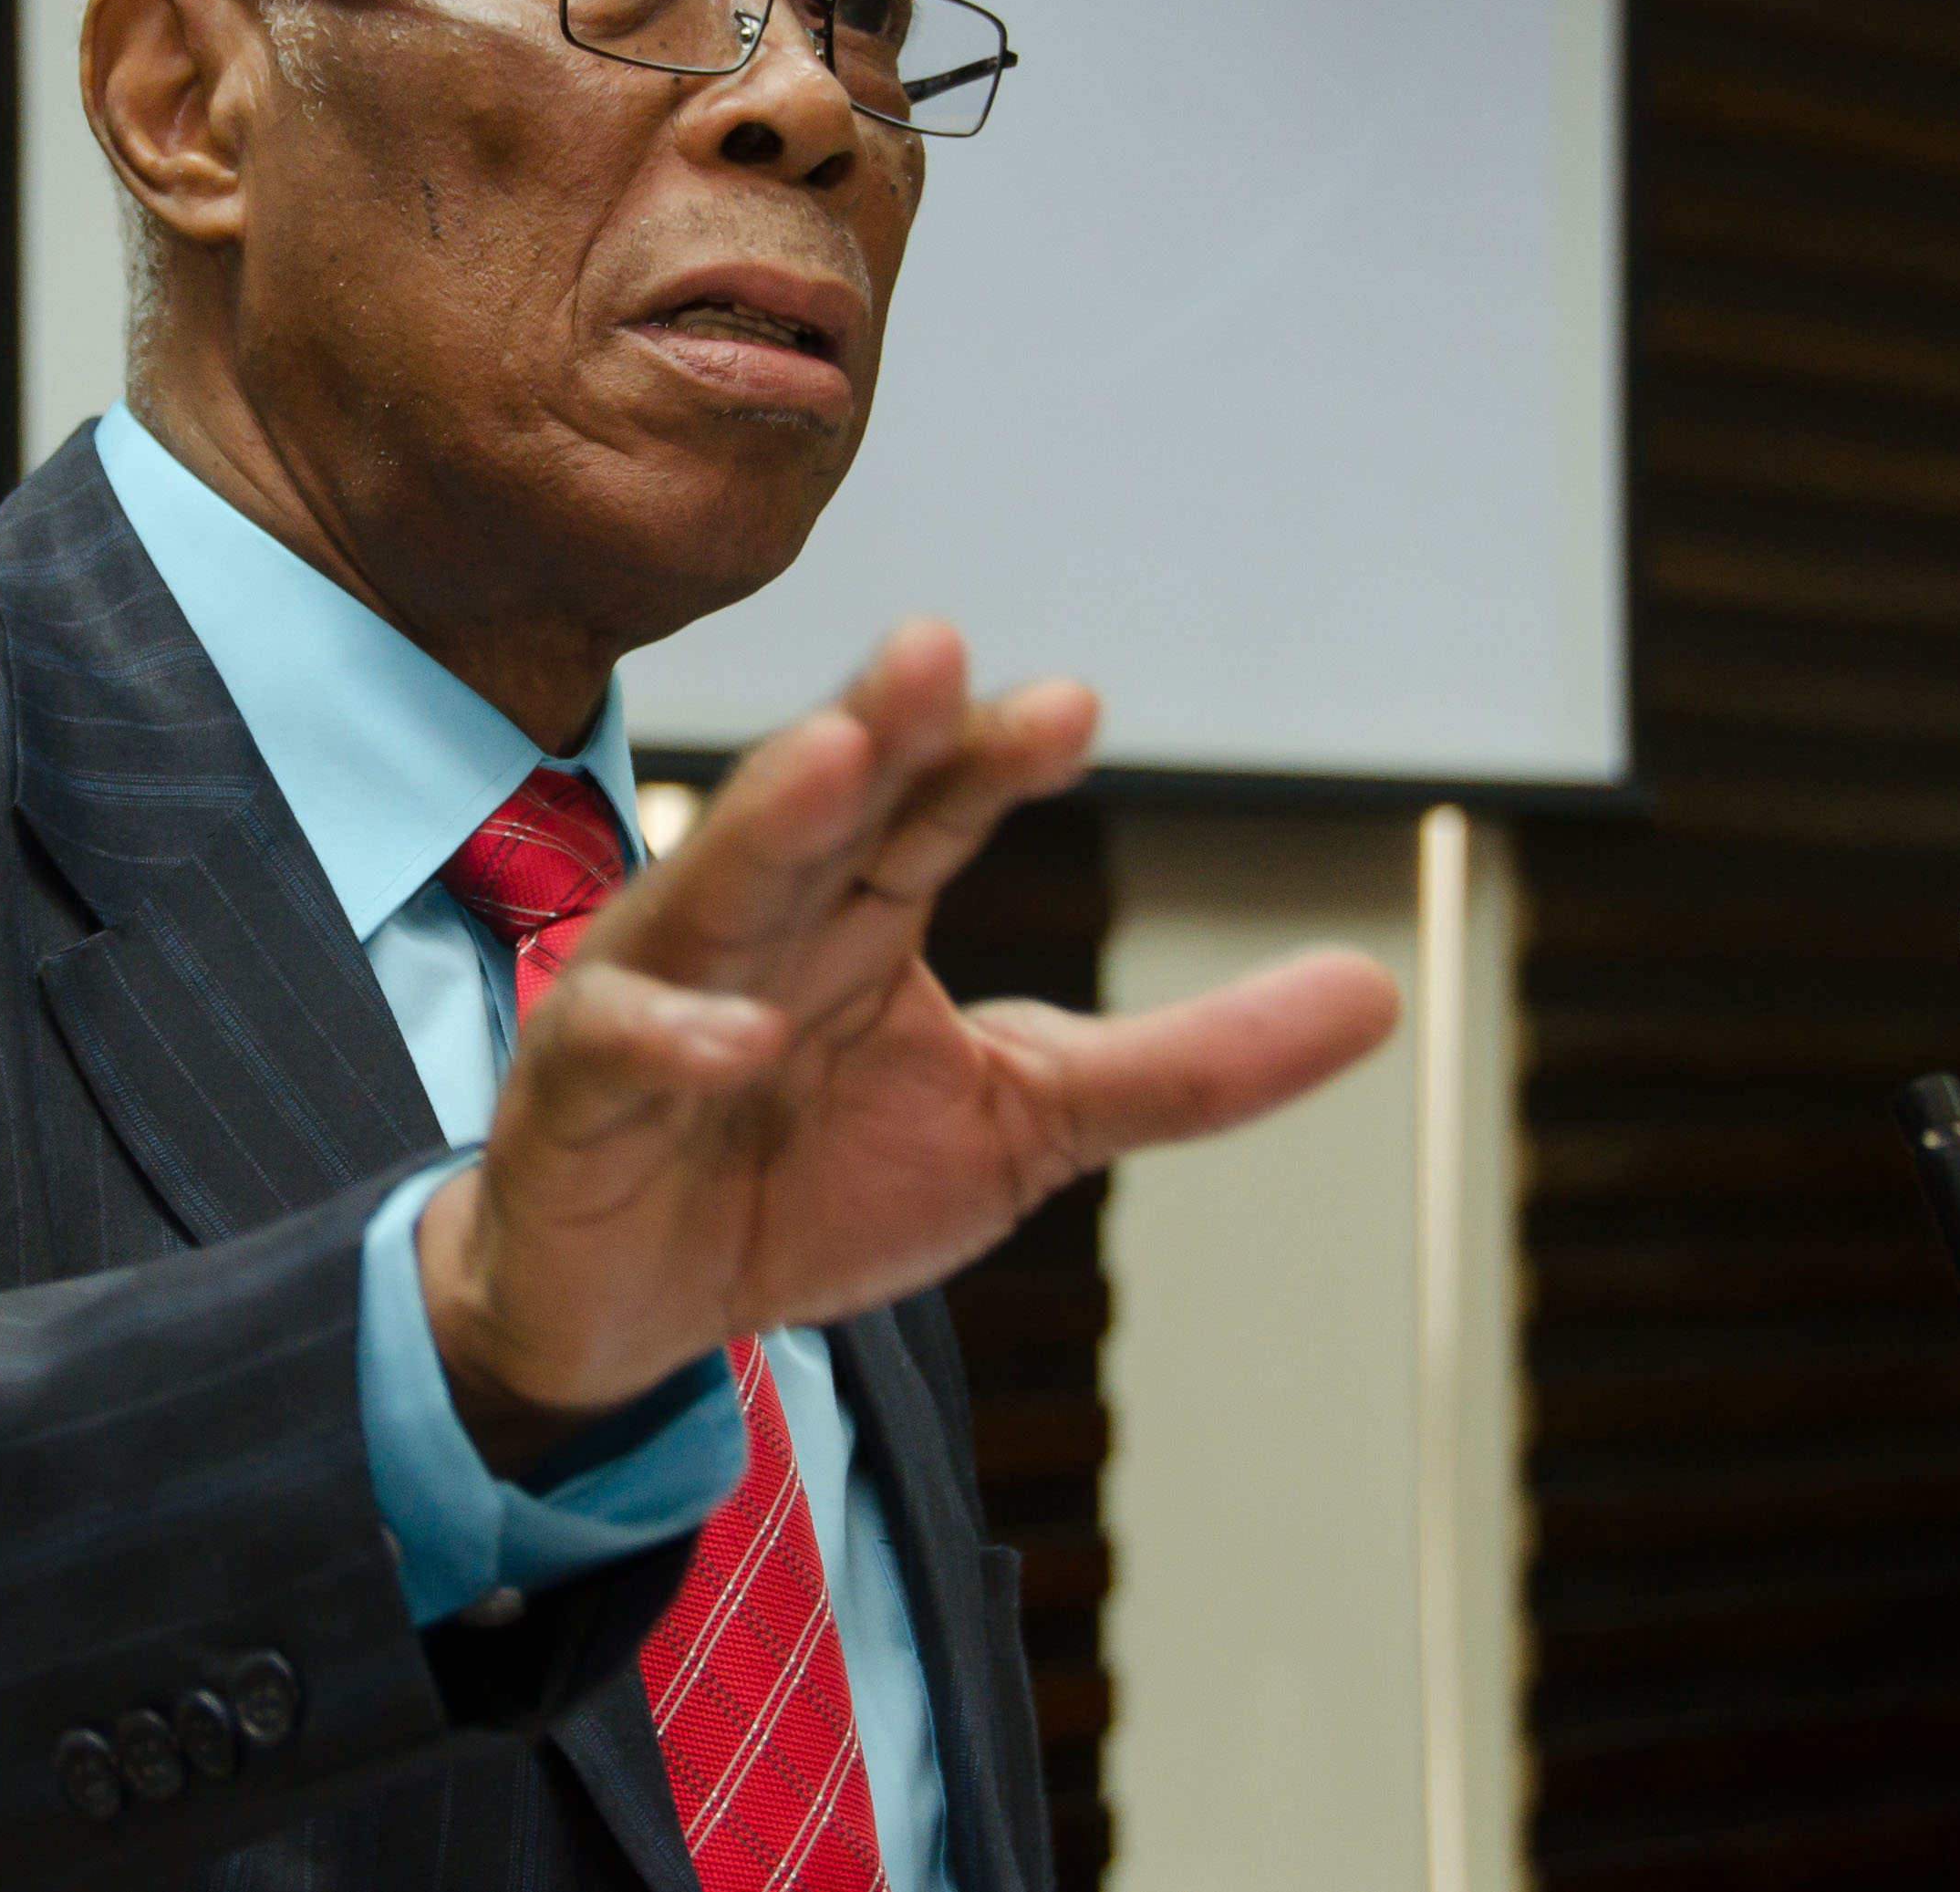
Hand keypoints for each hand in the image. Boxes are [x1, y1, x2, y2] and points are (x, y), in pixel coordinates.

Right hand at [416, 619, 1400, 1469]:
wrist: (628, 1311)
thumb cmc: (808, 1183)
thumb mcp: (1027, 1124)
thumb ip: (1187, 1065)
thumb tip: (1382, 988)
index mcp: (864, 912)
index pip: (932, 810)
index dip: (991, 759)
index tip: (1074, 712)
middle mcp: (762, 926)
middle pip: (824, 810)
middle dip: (878, 727)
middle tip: (938, 649)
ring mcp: (658, 994)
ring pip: (714, 891)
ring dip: (771, 824)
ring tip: (838, 759)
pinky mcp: (577, 1093)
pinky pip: (622, 1048)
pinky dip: (674, 1035)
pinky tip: (739, 1033)